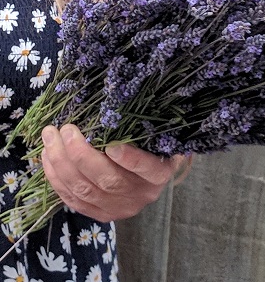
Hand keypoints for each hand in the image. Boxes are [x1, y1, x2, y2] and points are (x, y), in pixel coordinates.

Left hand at [41, 124, 183, 221]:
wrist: (149, 178)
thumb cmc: (152, 148)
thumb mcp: (155, 137)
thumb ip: (142, 130)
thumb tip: (119, 108)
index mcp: (159, 174)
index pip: (148, 168)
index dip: (131, 160)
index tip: (113, 145)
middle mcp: (140, 195)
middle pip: (108, 180)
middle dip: (81, 155)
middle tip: (67, 129)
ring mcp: (118, 207)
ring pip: (85, 190)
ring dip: (62, 163)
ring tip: (50, 138)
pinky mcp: (99, 214)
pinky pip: (73, 199)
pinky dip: (56, 178)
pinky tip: (47, 157)